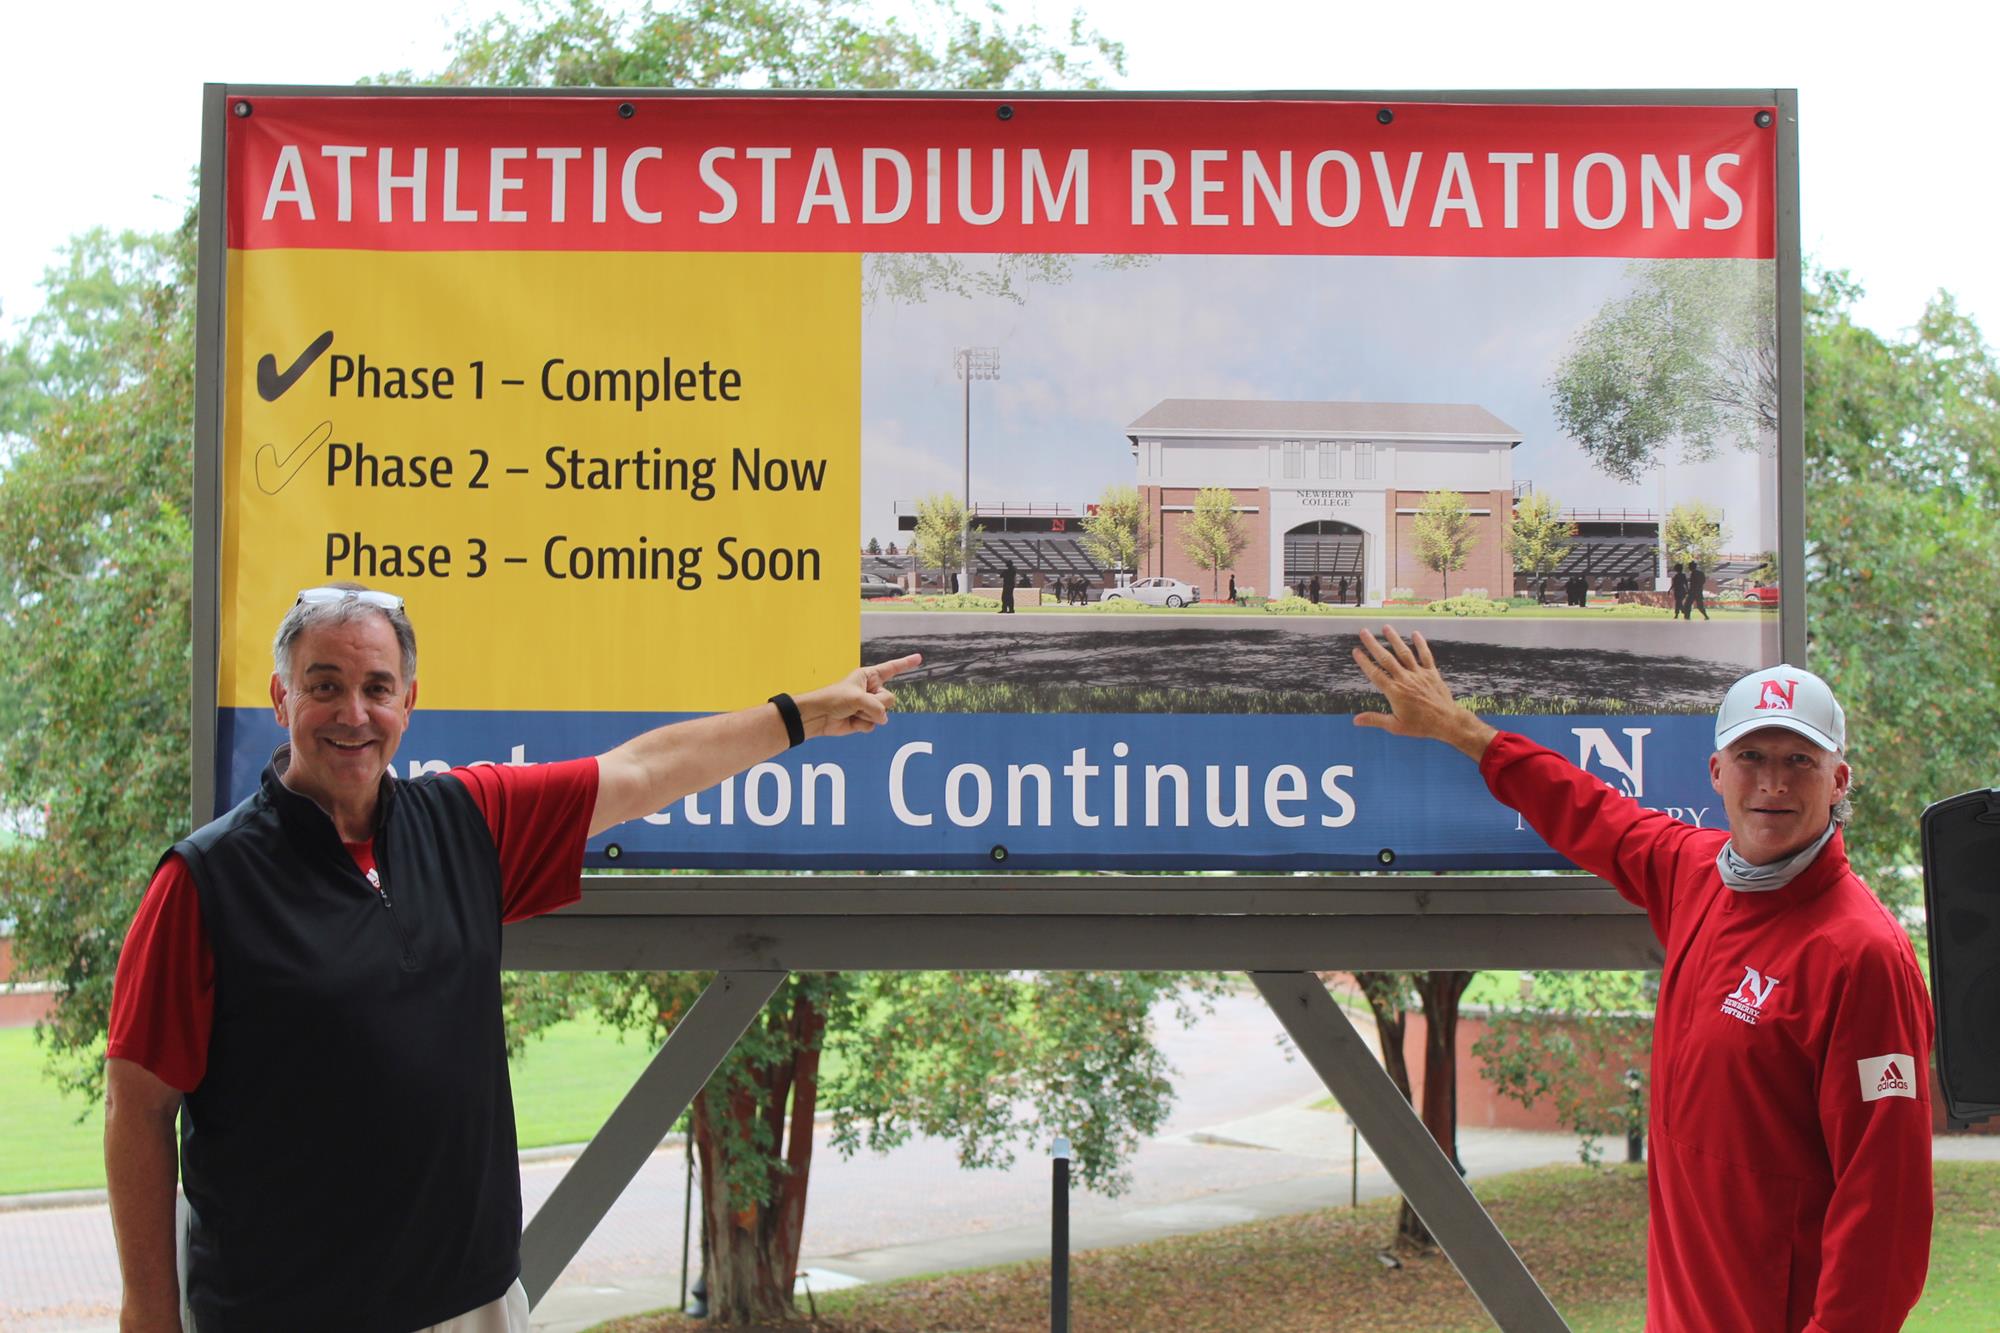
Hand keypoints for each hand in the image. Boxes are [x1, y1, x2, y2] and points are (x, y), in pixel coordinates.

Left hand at [798, 653, 922, 737]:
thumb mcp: (858, 697)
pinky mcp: (864, 720)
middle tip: (858, 703)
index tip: (919, 658)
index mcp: (869, 676)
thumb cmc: (834, 698)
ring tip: (852, 712)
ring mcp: (868, 705)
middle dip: (876, 703)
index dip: (906, 663)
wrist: (819, 716)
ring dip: (868, 715)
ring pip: (883, 713)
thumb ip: (876, 707)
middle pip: (889, 698)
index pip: (892, 668)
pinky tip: (851, 721)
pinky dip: (863, 725)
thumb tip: (883, 719)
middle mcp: (871, 690)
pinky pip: (874, 724)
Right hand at [1350, 626, 1495, 760]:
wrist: (1447, 722)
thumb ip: (1375, 719)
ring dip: (1394, 639)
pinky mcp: (1431, 673)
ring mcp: (1419, 674)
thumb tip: (1355, 720)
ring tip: (1386, 627)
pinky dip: (1421, 644)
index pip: (1375, 674)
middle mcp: (1405, 679)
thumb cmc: (1420, 726)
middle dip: (1374, 644)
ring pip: (1404, 653)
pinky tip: (1415, 633)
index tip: (1356, 650)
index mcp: (1394, 691)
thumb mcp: (1395, 726)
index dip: (1364, 662)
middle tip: (1364, 632)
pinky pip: (1425, 656)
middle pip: (1386, 659)